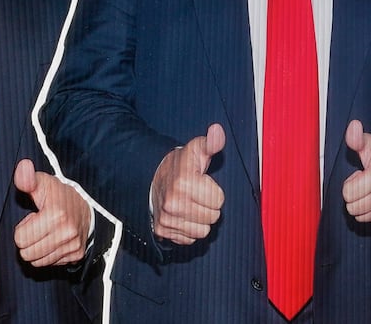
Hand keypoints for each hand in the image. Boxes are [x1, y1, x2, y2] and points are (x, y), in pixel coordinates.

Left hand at [13, 159, 92, 266]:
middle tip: (40, 226)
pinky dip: (49, 254)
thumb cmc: (60, 195)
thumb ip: (28, 178)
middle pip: (27, 254)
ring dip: (38, 248)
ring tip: (48, 232)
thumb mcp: (44, 183)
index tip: (35, 217)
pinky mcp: (77, 255)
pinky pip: (50, 264)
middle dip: (29, 240)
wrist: (87, 205)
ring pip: (37, 262)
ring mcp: (73, 245)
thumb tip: (23, 167)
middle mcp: (67, 233)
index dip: (23, 227)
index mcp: (56, 214)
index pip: (20, 239)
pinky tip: (55, 239)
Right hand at [151, 124, 225, 243]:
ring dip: (201, 220)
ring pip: (202, 232)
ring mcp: (166, 219)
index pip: (219, 201)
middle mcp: (172, 203)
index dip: (214, 191)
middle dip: (209, 206)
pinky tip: (183, 216)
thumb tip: (217, 132)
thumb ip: (211, 143)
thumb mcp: (196, 150)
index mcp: (183, 182)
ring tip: (192, 205)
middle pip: (213, 218)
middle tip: (198, 196)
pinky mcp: (162, 231)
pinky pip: (189, 239)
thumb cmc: (179, 166)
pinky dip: (189, 230)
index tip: (203, 184)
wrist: (151, 178)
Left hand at [342, 119, 370, 223]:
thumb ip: (357, 138)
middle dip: (354, 195)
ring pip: (360, 217)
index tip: (361, 174)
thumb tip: (353, 127)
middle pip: (352, 208)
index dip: (350, 182)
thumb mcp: (369, 144)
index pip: (347, 193)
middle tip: (365, 183)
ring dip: (362, 204)